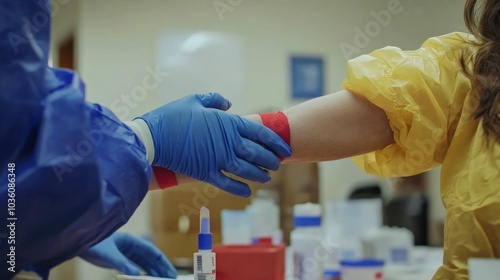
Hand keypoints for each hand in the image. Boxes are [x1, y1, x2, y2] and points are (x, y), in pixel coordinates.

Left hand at [79, 233, 175, 277]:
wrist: (78, 242)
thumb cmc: (93, 244)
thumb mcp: (108, 255)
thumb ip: (122, 264)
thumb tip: (136, 274)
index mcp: (132, 241)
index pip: (152, 252)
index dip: (163, 261)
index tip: (170, 271)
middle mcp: (132, 246)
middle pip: (150, 258)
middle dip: (161, 268)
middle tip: (170, 279)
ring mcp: (126, 253)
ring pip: (144, 263)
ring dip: (153, 272)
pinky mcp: (120, 259)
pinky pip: (135, 267)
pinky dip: (142, 273)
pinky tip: (147, 278)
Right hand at [137, 93, 291, 196]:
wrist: (152, 138)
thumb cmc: (172, 116)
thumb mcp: (194, 100)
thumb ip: (214, 100)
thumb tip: (229, 104)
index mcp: (228, 123)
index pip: (259, 133)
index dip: (274, 141)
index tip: (283, 148)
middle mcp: (228, 142)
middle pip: (257, 153)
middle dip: (270, 159)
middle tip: (278, 164)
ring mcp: (218, 159)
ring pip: (246, 170)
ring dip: (259, 175)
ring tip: (267, 178)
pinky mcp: (206, 174)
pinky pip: (228, 183)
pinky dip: (240, 188)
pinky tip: (247, 192)